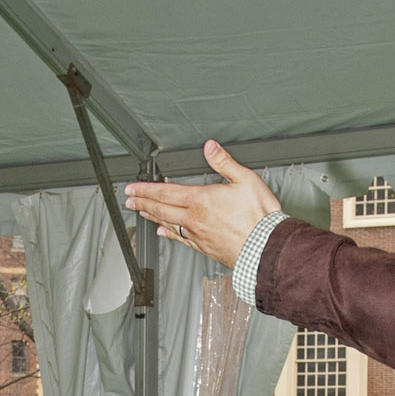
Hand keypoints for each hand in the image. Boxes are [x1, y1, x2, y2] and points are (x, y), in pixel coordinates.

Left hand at [124, 140, 279, 267]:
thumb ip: (224, 162)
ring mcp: (197, 235)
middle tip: (129, 200)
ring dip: (152, 217)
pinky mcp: (204, 248)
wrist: (265, 248)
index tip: (132, 188)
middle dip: (142, 203)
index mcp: (200, 200)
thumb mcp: (245, 180)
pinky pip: (180, 239)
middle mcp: (194, 219)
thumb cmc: (259, 217)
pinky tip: (164, 233)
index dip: (145, 190)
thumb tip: (210, 147)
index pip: (165, 192)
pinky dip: (169, 234)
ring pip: (167, 224)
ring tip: (141, 213)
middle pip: (160, 209)